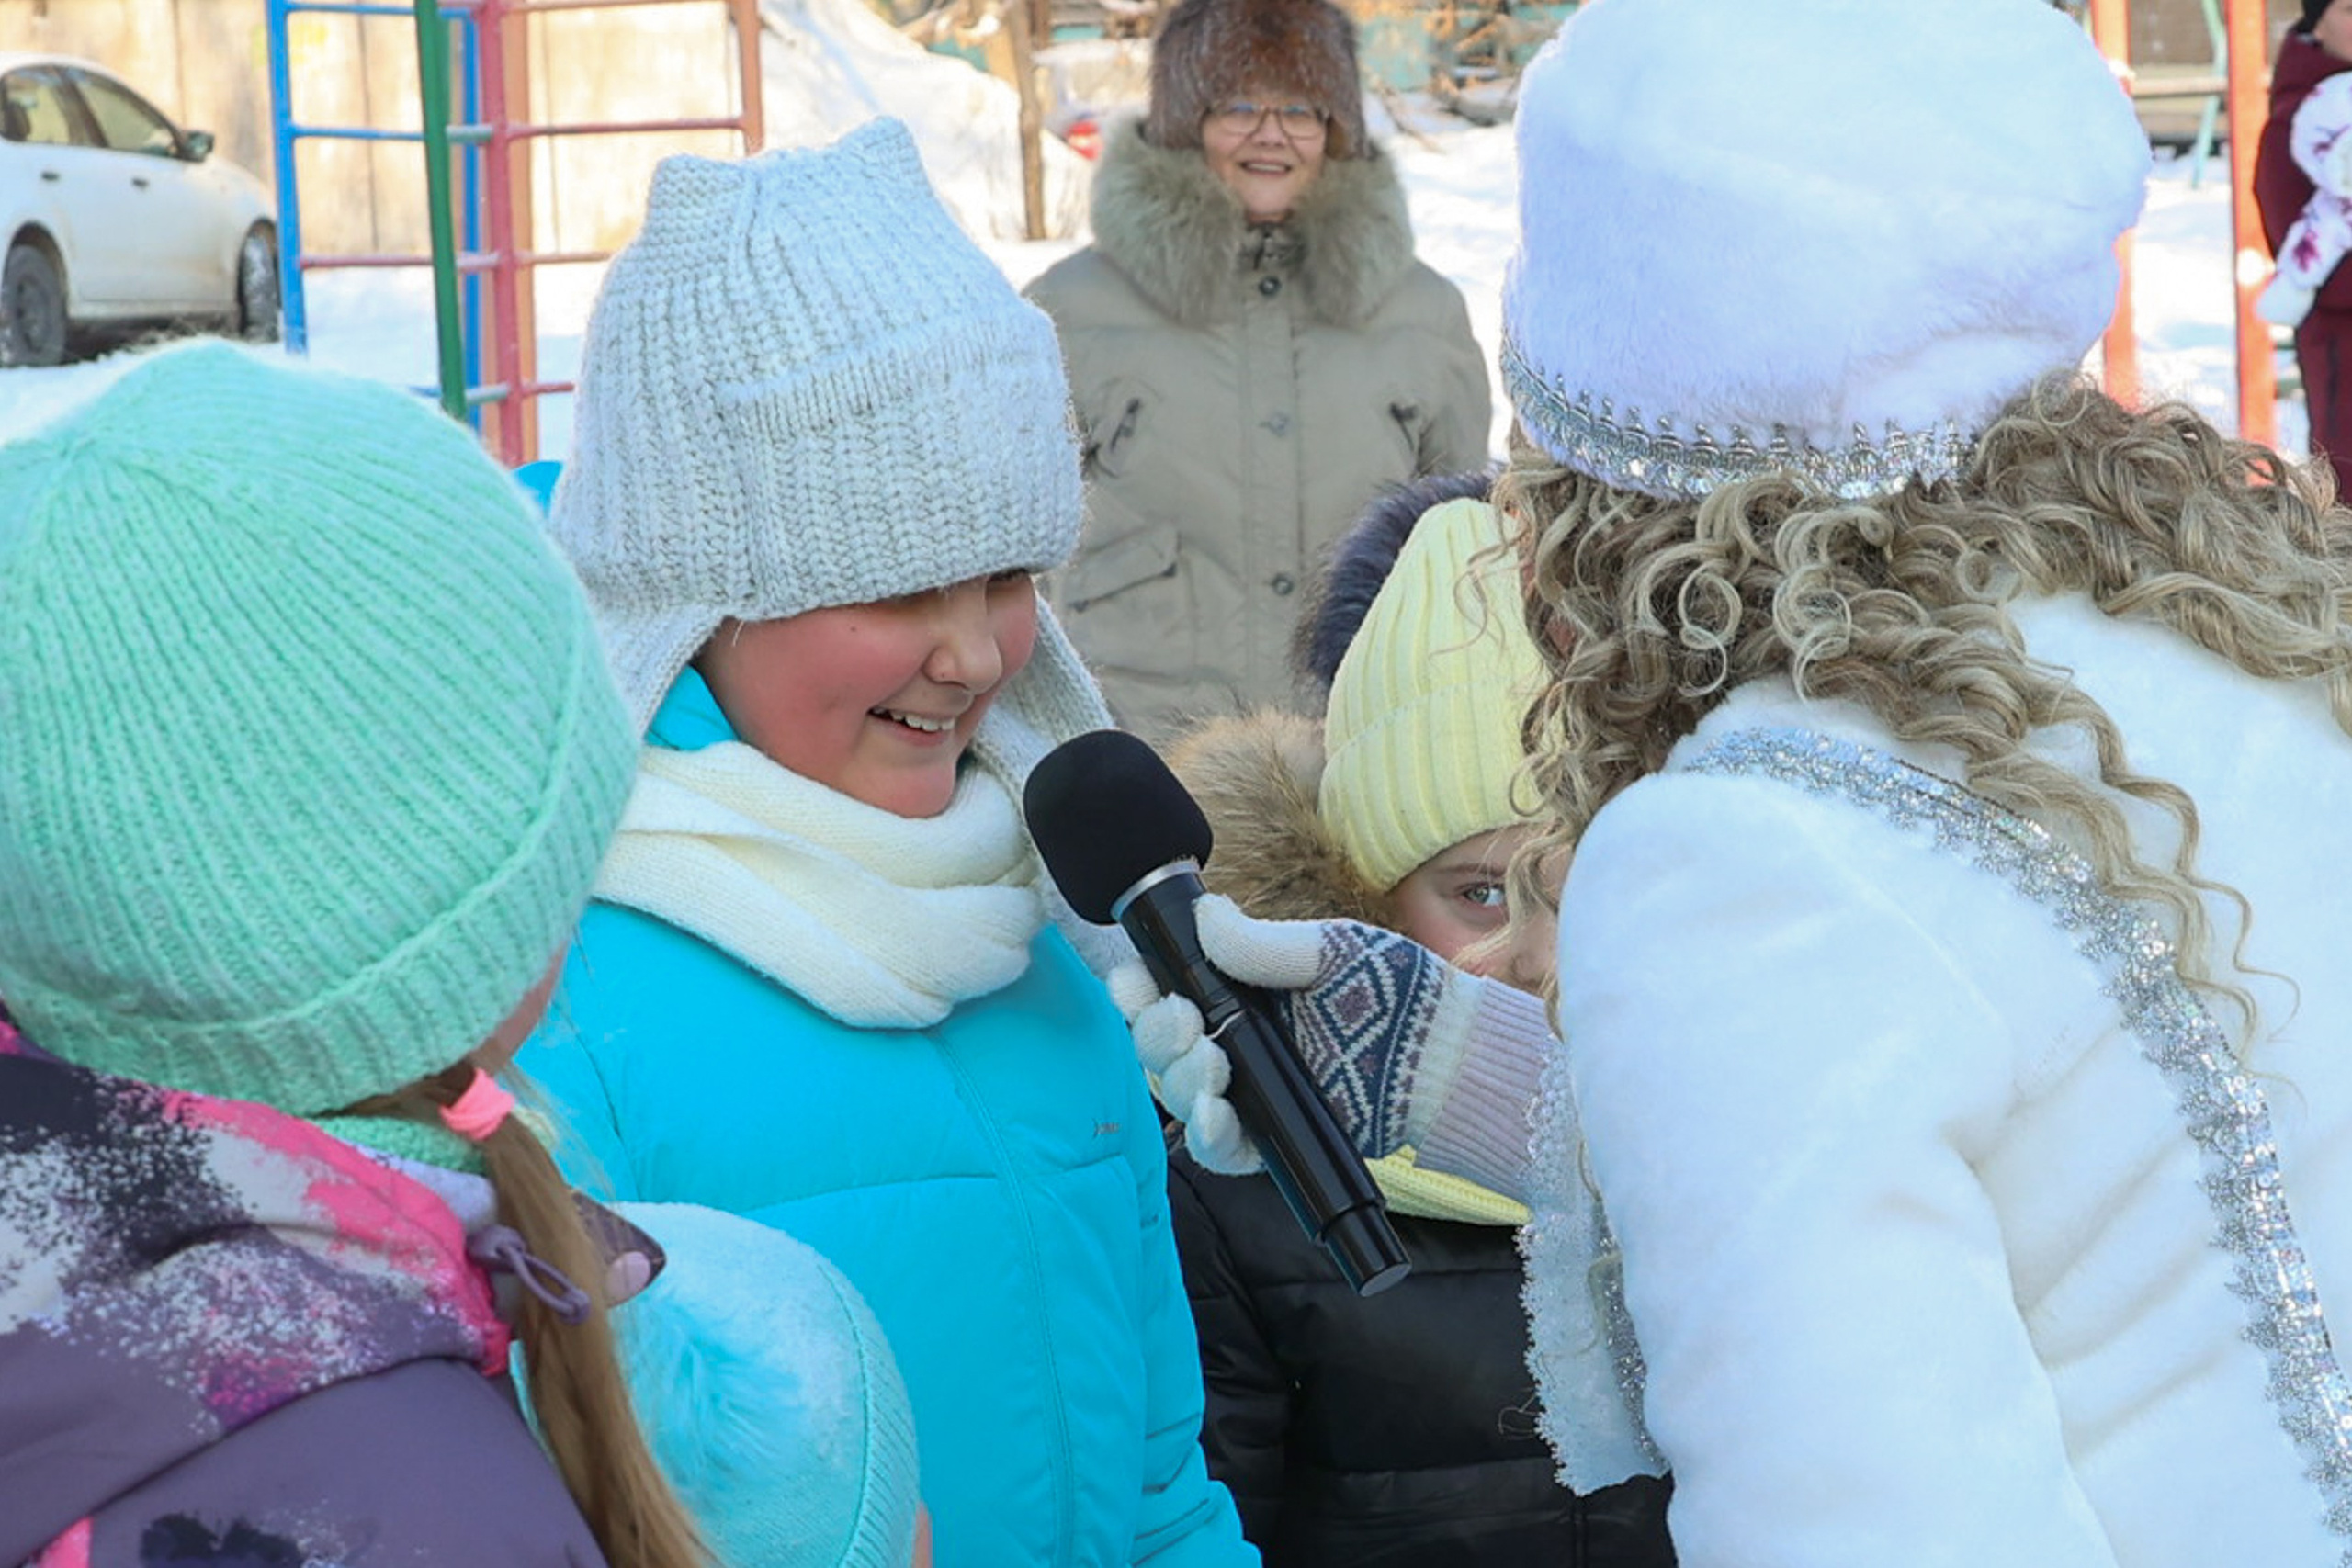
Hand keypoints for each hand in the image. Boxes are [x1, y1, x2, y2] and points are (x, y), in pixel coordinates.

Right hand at [1113, 895, 1487, 1168]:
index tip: (1139, 982)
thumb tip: (1205, 913)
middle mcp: (1230, 1040)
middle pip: (1158, 1044)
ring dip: (1179, 1081)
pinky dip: (1206, 1135)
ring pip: (1178, 1094)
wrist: (1445, 1053)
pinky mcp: (1269, 1137)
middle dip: (1156, 1034)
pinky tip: (1217, 1117)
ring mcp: (1247, 1091)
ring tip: (1213, 1068)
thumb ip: (1263, 945)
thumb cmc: (1393, 990)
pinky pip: (1218, 1148)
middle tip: (1187, 1023)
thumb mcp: (1330, 952)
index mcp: (1235, 989)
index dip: (1137, 988)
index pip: (1162, 988)